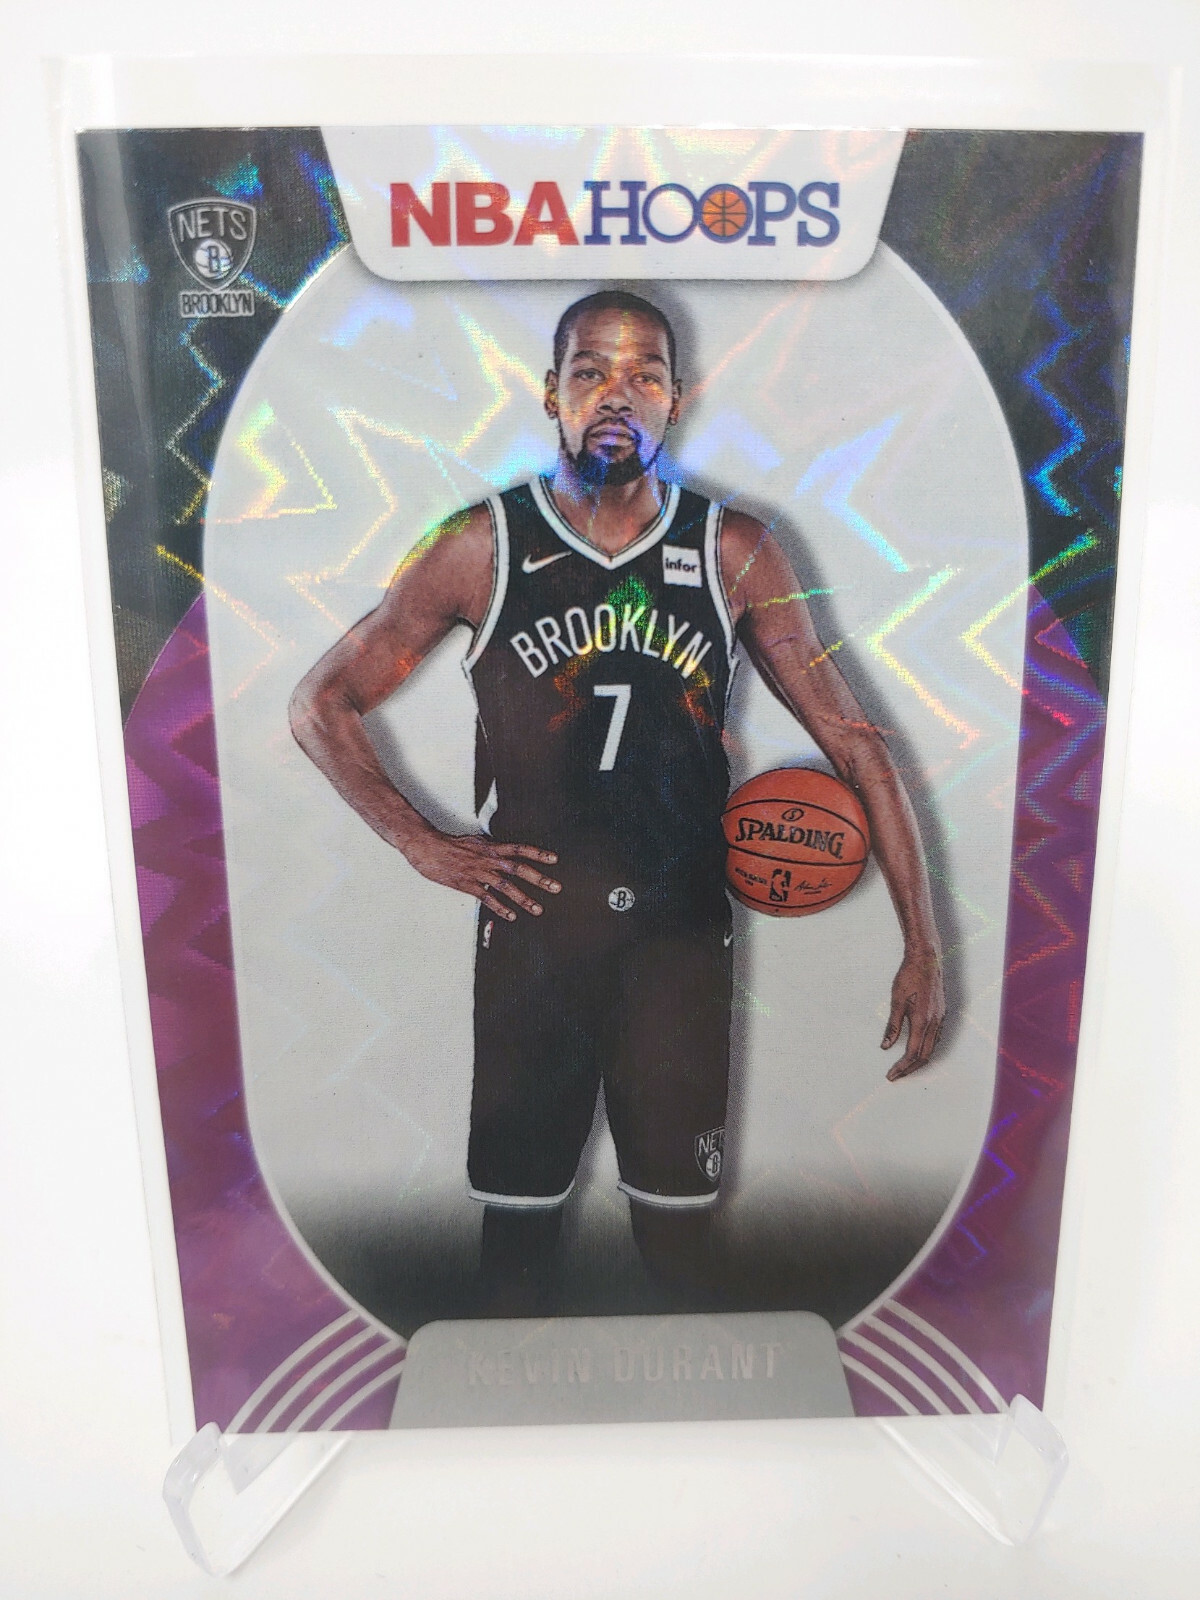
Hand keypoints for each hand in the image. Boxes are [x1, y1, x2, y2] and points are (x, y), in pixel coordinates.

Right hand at [400, 829, 559, 919]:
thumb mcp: (474, 841)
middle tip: (556, 887)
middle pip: (519, 869)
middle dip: (539, 878)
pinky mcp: (466, 884)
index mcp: (490, 847)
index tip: (554, 860)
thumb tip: (501, 849)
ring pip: (506, 886)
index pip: (520, 849)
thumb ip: (489, 847)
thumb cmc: (448, 844)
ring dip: (524, 898)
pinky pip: (486, 897)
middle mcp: (488, 859)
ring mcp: (478, 872)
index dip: (538, 854)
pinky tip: (511, 915)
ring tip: (537, 908)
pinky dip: (500, 907)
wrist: (427, 846)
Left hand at [882, 946, 944, 1080]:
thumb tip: (885, 1046)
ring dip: (918, 1060)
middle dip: (910, 1069)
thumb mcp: (896, 1001)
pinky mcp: (941, 1013)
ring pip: (932, 1048)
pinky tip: (915, 1048)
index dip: (902, 1067)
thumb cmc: (909, 977)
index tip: (891, 1075)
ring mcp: (940, 1018)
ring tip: (903, 1066)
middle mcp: (934, 1022)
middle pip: (925, 1055)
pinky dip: (925, 1048)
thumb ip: (892, 1026)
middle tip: (895, 1075)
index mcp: (922, 1020)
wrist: (926, 959)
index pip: (913, 1053)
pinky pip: (935, 1038)